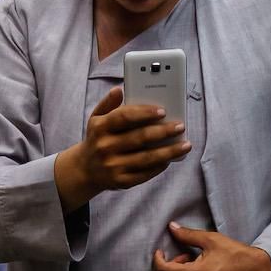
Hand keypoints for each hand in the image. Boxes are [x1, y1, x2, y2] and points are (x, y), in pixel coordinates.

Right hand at [56, 88, 188, 207]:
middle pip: (139, 138)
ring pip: (147, 158)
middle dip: (163, 131)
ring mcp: (113, 166)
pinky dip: (160, 166)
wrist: (85, 170)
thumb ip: (108, 103)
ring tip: (185, 145)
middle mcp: (105, 147)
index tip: (163, 111)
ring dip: (169, 151)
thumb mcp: (96, 119)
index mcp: (100, 128)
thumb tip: (120, 89)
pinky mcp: (121, 181)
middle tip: (180, 126)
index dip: (144, 113)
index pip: (124, 117)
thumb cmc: (97, 139)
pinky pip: (145, 174)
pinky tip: (171, 159)